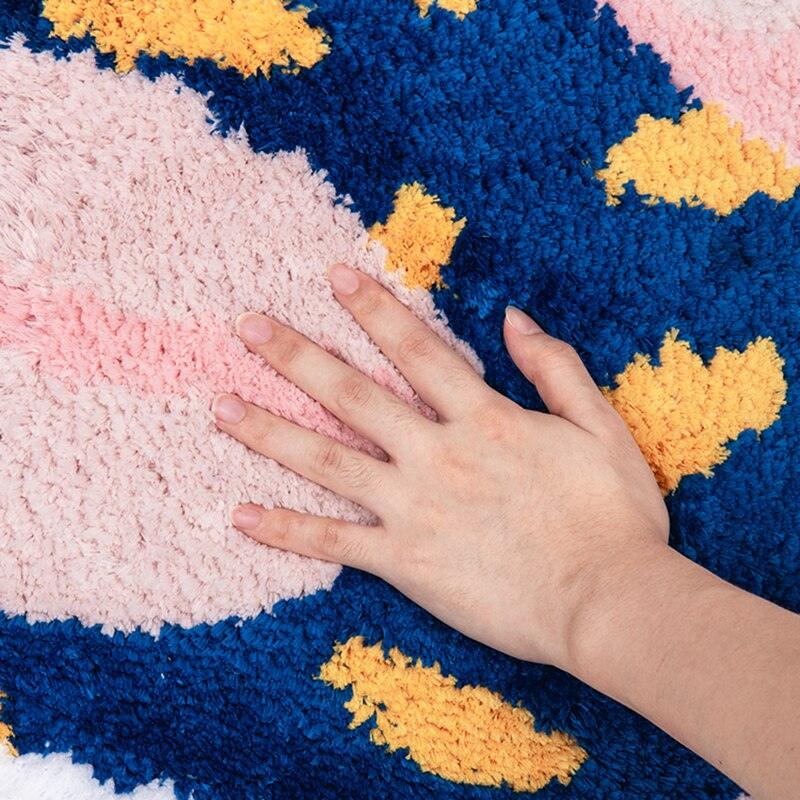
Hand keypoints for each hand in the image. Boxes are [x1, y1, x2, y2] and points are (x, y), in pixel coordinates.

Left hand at [212, 263, 668, 667]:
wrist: (608, 601)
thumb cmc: (613, 516)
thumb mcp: (601, 426)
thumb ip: (555, 367)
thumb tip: (513, 317)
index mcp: (485, 418)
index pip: (416, 350)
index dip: (372, 309)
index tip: (332, 277)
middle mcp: (438, 455)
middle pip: (353, 396)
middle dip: (296, 356)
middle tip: (245, 326)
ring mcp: (415, 508)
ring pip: (327, 462)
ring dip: (269, 431)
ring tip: (218, 405)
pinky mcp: (406, 562)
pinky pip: (333, 544)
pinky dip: (285, 531)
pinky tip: (240, 516)